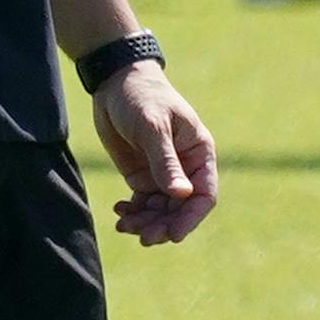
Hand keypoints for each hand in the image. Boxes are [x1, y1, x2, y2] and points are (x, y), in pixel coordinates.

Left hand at [93, 61, 219, 246]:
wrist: (115, 82)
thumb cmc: (142, 97)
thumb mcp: (153, 127)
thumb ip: (166, 162)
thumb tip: (181, 195)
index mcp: (198, 153)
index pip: (204, 194)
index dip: (191, 218)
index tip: (174, 236)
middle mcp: (185, 167)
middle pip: (181, 209)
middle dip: (163, 225)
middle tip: (143, 237)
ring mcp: (163, 173)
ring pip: (160, 211)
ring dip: (145, 222)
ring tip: (124, 225)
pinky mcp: (143, 174)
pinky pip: (142, 203)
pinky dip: (133, 213)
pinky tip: (120, 213)